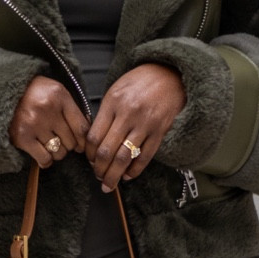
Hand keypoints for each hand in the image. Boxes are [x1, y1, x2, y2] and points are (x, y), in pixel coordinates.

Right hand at [8, 75, 89, 168]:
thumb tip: (86, 133)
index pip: (82, 127)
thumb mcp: (56, 91)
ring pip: (59, 152)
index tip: (81, 144)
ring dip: (57, 152)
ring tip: (50, 144)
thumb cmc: (34, 92)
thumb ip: (71, 109)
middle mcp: (47, 110)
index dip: (84, 141)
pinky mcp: (22, 137)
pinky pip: (44, 158)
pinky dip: (46, 160)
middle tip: (62, 141)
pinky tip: (43, 154)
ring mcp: (34, 124)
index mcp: (59, 96)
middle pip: (71, 142)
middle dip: (69, 145)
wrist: (4, 91)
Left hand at [86, 63, 185, 192]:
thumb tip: (94, 141)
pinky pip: (145, 156)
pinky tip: (128, 175)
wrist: (169, 74)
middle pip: (107, 151)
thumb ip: (105, 114)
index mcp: (113, 103)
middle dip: (99, 169)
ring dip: (114, 175)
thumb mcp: (116, 91)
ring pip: (124, 157)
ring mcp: (145, 124)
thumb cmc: (139, 82)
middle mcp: (128, 114)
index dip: (89, 154)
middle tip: (98, 177)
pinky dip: (135, 170)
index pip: (94, 137)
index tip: (90, 161)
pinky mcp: (160, 131)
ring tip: (110, 183)